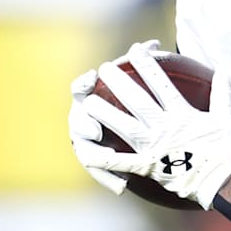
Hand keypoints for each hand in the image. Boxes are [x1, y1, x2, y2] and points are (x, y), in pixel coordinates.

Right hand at [68, 39, 161, 194]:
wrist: (122, 123)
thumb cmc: (125, 96)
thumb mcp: (133, 78)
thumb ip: (140, 62)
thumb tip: (152, 43)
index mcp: (89, 96)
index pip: (80, 87)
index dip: (83, 84)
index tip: (91, 79)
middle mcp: (83, 118)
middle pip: (79, 122)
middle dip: (85, 125)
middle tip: (97, 129)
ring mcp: (87, 142)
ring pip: (85, 150)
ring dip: (95, 156)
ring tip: (109, 164)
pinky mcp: (97, 161)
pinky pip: (100, 172)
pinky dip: (109, 178)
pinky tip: (122, 186)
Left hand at [72, 44, 230, 208]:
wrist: (221, 180)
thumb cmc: (223, 149)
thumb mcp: (225, 118)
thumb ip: (221, 93)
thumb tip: (225, 70)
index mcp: (181, 114)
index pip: (161, 84)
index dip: (147, 65)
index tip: (135, 50)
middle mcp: (165, 127)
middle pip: (137, 101)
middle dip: (119, 82)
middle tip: (104, 68)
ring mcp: (155, 147)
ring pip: (125, 126)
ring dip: (106, 114)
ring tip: (89, 102)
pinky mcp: (148, 166)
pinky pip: (123, 163)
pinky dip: (105, 160)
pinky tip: (87, 154)